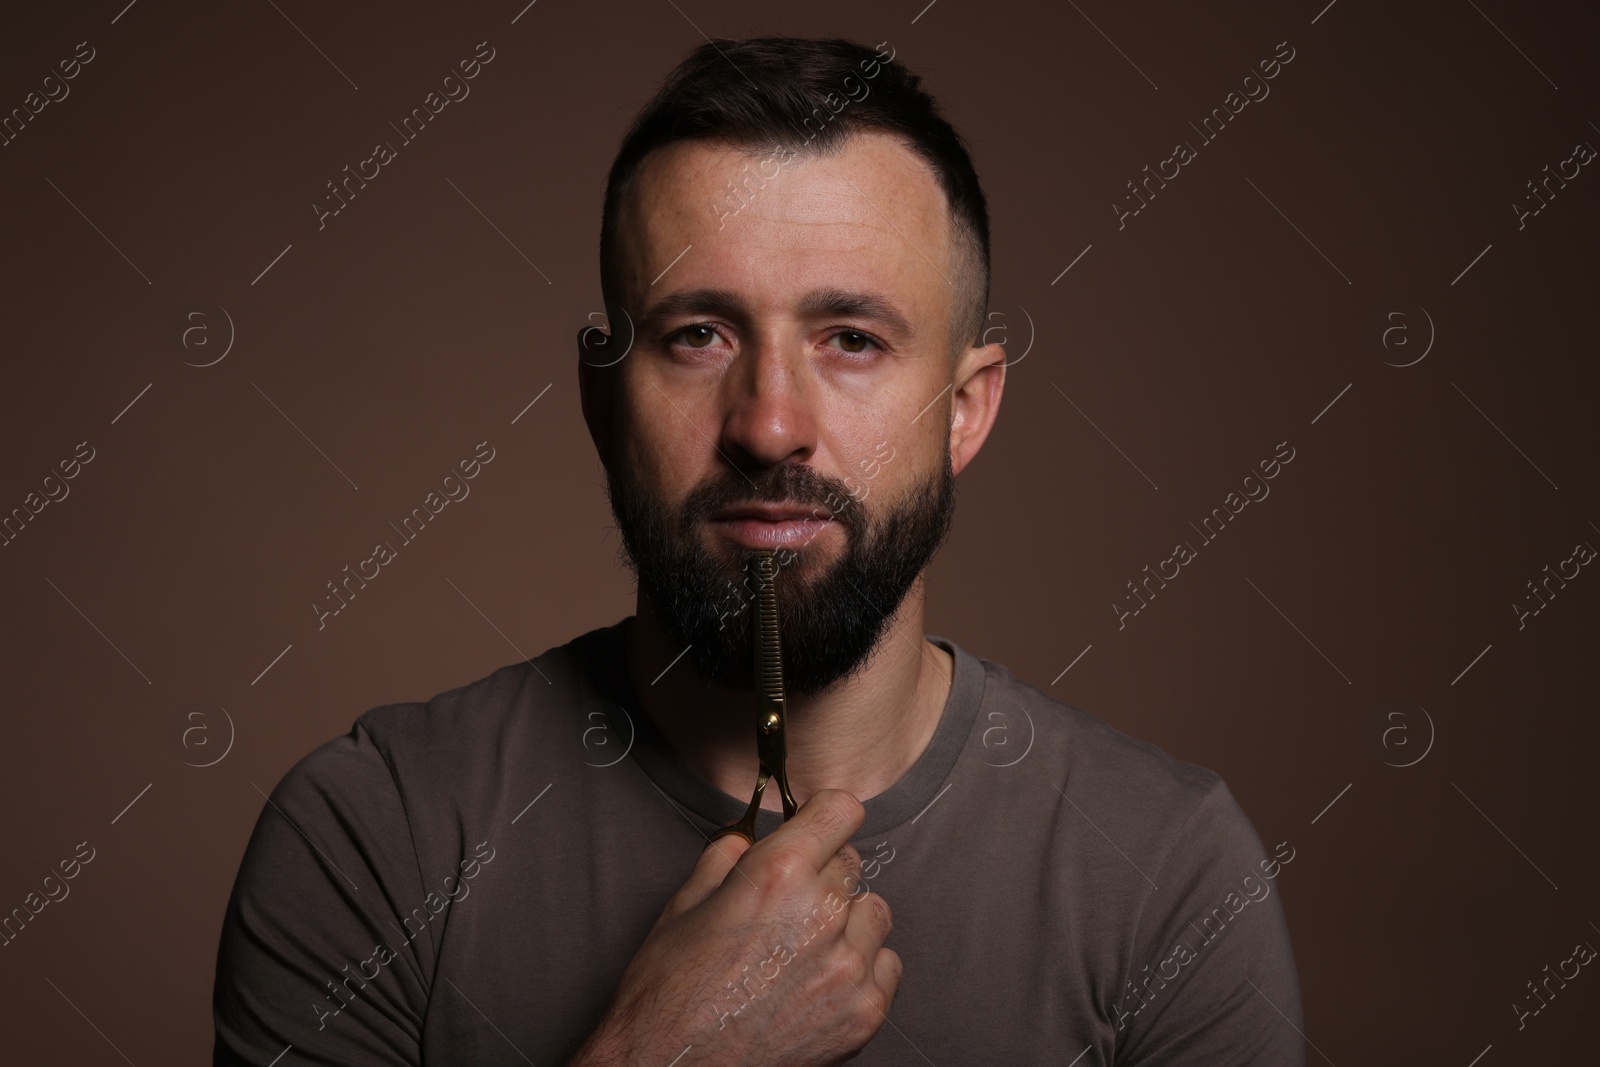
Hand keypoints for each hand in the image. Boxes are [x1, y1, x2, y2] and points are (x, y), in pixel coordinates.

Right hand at [571, 789, 901, 1065]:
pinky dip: (861, 966)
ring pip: (874, 911)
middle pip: (853, 861)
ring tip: (804, 946)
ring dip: (847, 919)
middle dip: (824, 871)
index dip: (823, 816)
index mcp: (778, 874)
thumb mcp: (685, 901)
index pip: (841, 809)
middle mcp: (822, 913)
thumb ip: (730, 853)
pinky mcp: (865, 1011)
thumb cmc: (669, 990)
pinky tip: (820, 979)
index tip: (814, 826)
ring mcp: (849, 966)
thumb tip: (754, 833)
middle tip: (789, 902)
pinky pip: (886, 963)